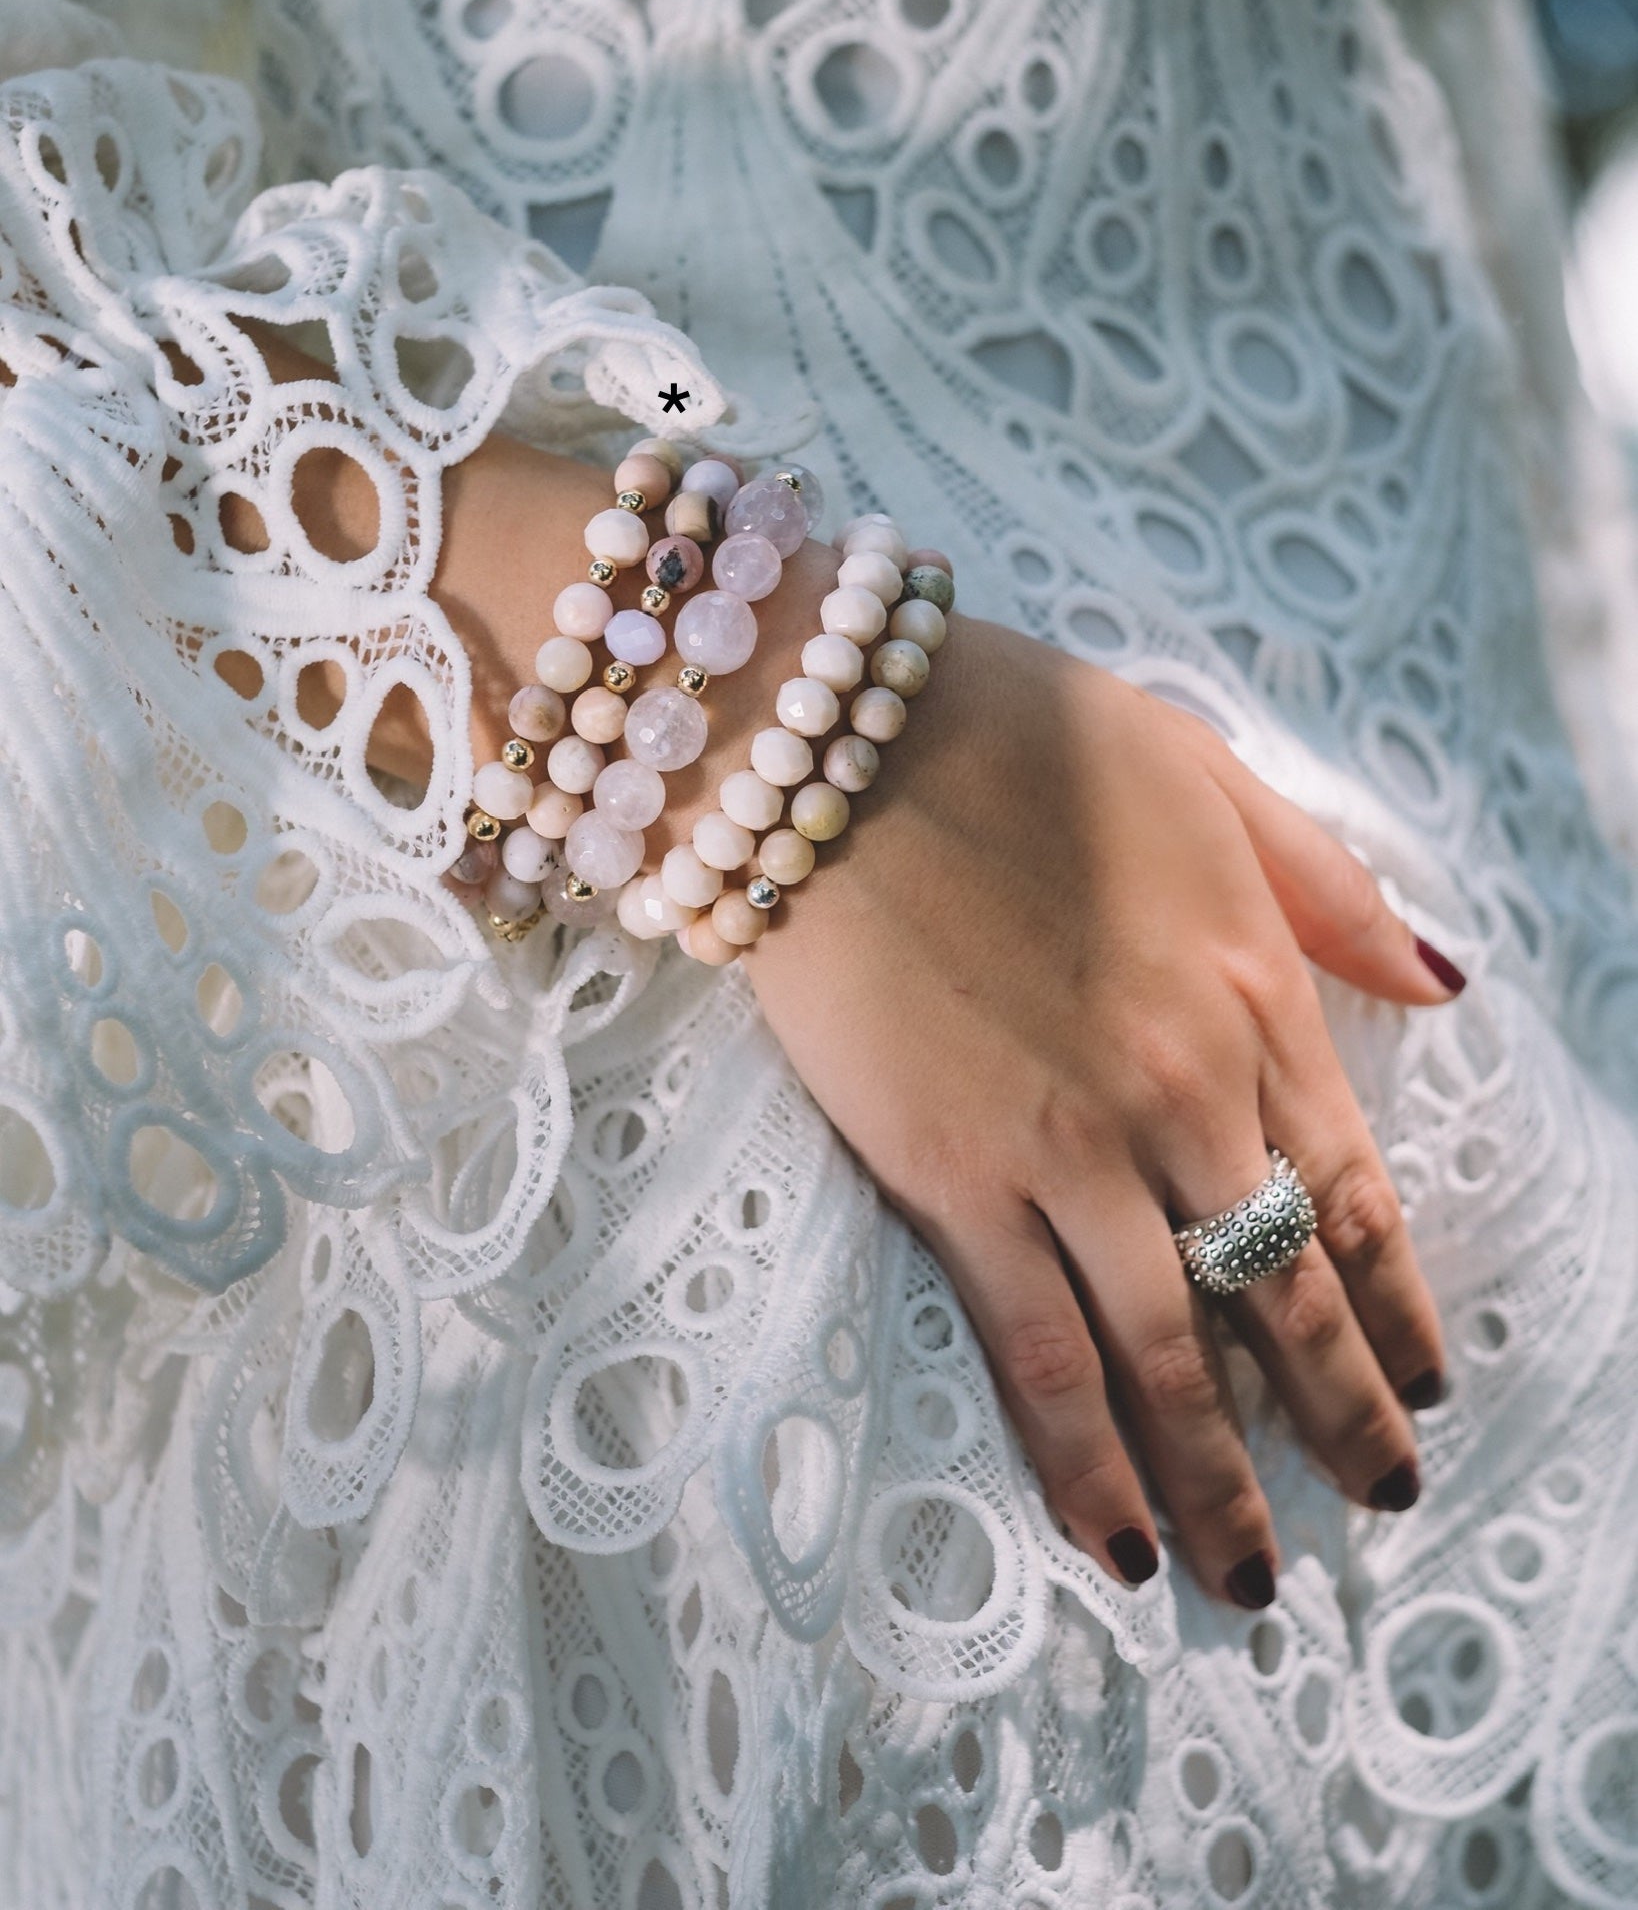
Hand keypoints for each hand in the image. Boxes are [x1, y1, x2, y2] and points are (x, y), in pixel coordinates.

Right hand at [744, 606, 1457, 1606]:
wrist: (835, 735)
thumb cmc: (1018, 734)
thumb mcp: (1210, 771)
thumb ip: (1329, 887)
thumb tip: (1445, 978)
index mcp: (1254, 995)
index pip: (1354, 1194)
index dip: (1395, 1308)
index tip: (1424, 1387)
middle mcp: (1182, 1093)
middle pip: (1282, 1296)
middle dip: (1339, 1420)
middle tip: (1375, 1507)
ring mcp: (1067, 1147)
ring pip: (1172, 1353)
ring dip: (1223, 1480)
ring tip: (1252, 1579)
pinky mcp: (951, 1176)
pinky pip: (1034, 1347)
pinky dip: (1081, 1455)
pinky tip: (1115, 1536)